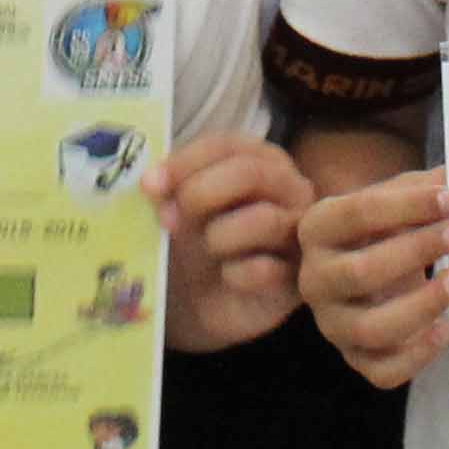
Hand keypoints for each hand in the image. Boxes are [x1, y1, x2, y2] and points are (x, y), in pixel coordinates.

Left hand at [148, 133, 317, 350]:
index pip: (226, 145)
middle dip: (200, 193)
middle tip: (168, 219)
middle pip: (250, 172)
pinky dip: (236, 274)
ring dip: (219, 236)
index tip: (149, 185)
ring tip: (206, 249)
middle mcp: (290, 189)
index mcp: (261, 160)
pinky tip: (227, 277)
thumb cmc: (201, 243)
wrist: (214, 302)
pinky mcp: (297, 278)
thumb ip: (171, 189)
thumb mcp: (182, 209)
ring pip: (265, 219)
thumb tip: (153, 183)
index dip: (185, 162)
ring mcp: (299, 233)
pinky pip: (266, 269)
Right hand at [297, 167, 448, 388]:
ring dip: (420, 305)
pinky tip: (446, 329)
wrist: (363, 267)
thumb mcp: (393, 200)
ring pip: (370, 328)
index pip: (357, 214)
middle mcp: (314, 279)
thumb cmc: (381, 229)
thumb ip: (422, 188)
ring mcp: (332, 324)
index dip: (406, 206)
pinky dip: (417, 355)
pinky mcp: (355, 359)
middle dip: (415, 252)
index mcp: (317, 228)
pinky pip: (382, 371)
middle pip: (360, 272)